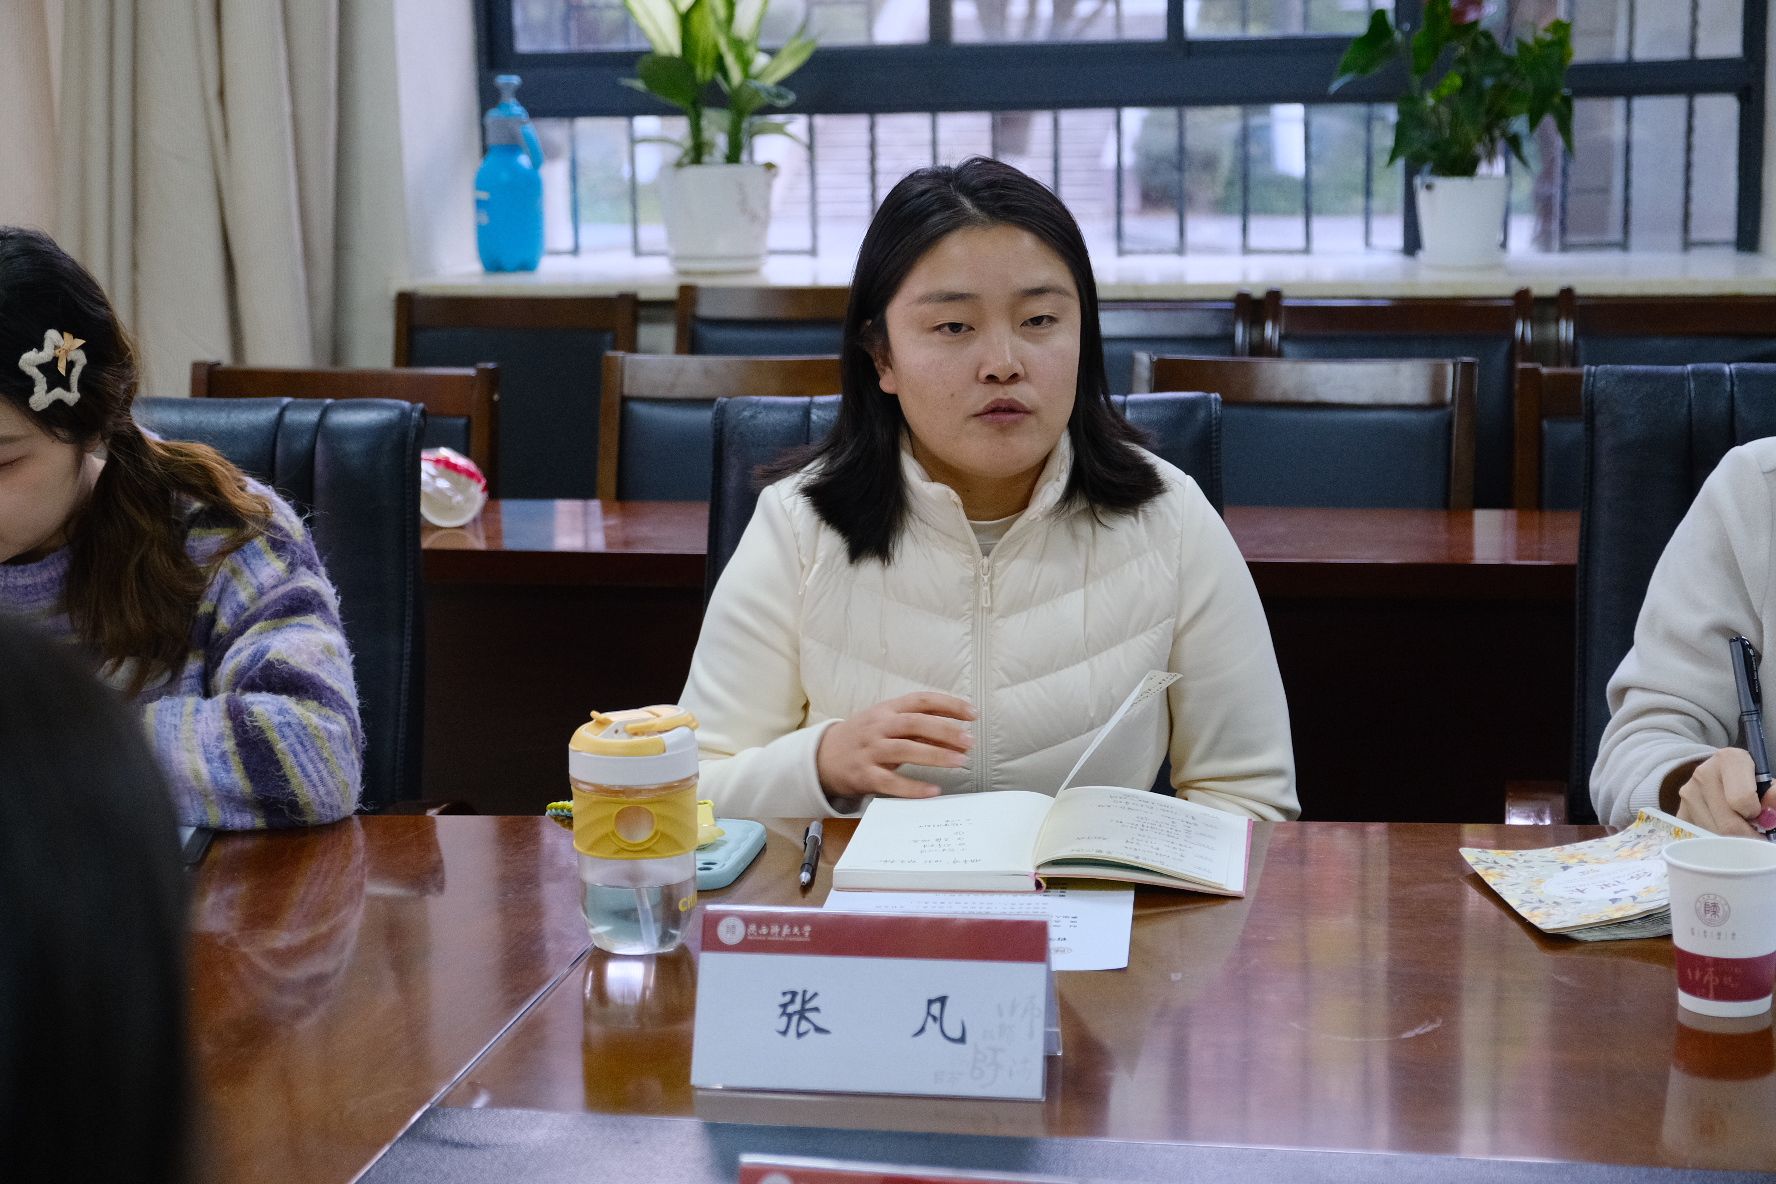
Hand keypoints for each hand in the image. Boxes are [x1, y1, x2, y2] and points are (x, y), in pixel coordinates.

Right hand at [816, 691, 975, 802]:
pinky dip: (913, 787)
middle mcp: (878, 726)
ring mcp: (870, 750)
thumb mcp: (887, 723)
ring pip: (905, 750)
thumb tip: (957, 732)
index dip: (948, 704)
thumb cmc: (865, 738)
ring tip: (960, 761)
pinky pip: (891, 782)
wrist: (824, 757)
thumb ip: (919, 726)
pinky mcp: (864, 775)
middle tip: (969, 741)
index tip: (972, 714)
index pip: (921, 700)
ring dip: (935, 755)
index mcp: (887, 709)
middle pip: (914, 723)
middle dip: (945, 731)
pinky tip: (933, 791)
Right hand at [1672, 748, 1775, 836]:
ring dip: (1730, 839)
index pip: (1742, 800)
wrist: (1723, 776)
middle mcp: (1703, 773)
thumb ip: (1773, 795)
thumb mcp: (1767, 784)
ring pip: (1714, 835)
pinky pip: (1699, 837)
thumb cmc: (1751, 782)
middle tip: (1755, 832)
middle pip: (1728, 824)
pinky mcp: (1679, 812)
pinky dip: (1713, 841)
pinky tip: (1722, 830)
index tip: (1759, 813)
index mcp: (1730, 759)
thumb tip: (1771, 810)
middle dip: (1746, 835)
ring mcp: (1687, 793)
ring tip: (1737, 828)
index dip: (1756, 813)